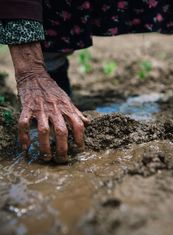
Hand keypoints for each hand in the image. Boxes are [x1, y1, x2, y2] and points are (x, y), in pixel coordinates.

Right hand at [9, 43, 88, 162]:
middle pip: (61, 131)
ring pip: (44, 131)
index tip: (80, 148)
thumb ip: (76, 112)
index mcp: (66, 107)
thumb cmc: (52, 90)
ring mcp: (40, 109)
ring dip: (45, 146)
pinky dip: (24, 136)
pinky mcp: (26, 108)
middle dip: (63, 148)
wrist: (34, 75)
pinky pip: (24, 124)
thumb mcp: (67, 99)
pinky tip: (25, 147)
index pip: (77, 124)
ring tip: (47, 157)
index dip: (80, 137)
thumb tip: (88, 122)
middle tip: (62, 159)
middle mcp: (54, 109)